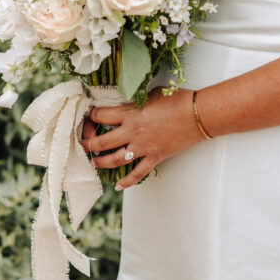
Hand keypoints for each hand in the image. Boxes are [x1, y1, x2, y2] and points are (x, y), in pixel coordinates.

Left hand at [80, 87, 203, 188]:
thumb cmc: (176, 99)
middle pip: (101, 142)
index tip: (87, 118)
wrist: (197, 114)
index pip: (100, 117)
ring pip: (114, 160)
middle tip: (82, 145)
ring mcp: (142, 148)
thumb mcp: (151, 94)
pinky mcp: (154, 157)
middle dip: (88, 144)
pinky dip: (127, 181)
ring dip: (100, 163)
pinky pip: (137, 173)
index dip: (90, 117)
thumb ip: (135, 101)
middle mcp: (132, 133)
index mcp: (130, 114)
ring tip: (93, 163)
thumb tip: (127, 103)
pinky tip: (118, 185)